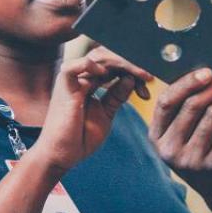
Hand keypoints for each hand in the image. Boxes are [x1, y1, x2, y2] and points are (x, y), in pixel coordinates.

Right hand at [30, 47, 153, 171]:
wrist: (62, 156)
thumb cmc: (80, 137)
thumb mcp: (106, 113)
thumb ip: (117, 95)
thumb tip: (131, 78)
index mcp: (90, 81)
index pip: (113, 64)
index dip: (132, 69)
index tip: (149, 81)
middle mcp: (81, 77)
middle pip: (108, 56)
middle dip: (131, 64)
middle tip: (149, 76)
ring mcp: (72, 81)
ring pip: (97, 58)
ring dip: (122, 63)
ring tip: (140, 74)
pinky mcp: (63, 88)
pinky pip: (72, 68)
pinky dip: (89, 65)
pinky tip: (106, 73)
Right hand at [149, 68, 211, 204]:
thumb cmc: (202, 145)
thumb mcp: (184, 131)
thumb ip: (185, 104)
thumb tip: (205, 70)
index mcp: (156, 137)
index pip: (166, 102)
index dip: (187, 82)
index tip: (207, 71)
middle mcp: (170, 150)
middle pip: (193, 104)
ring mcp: (192, 160)